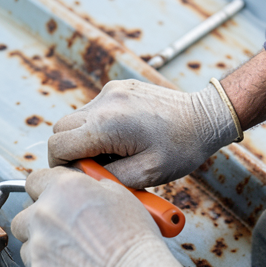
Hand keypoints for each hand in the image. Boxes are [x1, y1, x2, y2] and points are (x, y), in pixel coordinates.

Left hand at [10, 167, 182, 266]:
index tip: (49, 199)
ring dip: (41, 245)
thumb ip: (89, 186)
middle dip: (38, 221)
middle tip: (60, 230)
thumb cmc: (133, 237)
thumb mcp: (118, 194)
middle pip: (24, 214)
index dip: (42, 191)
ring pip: (26, 241)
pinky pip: (34, 266)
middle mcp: (44, 212)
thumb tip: (82, 186)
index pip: (33, 181)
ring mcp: (38, 243)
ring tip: (67, 252)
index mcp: (62, 188)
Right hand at [47, 79, 237, 187]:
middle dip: (69, 151)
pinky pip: (92, 110)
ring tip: (112, 151)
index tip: (79, 174)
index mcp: (106, 125)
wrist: (207, 116)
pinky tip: (121, 136)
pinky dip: (97, 126)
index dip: (60, 164)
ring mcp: (110, 92)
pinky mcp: (117, 88)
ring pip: (74, 119)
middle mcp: (103, 103)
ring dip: (83, 138)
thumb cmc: (182, 148)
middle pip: (60, 130)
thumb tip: (80, 177)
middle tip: (95, 165)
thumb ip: (106, 178)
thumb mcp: (145, 175)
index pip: (57, 145)